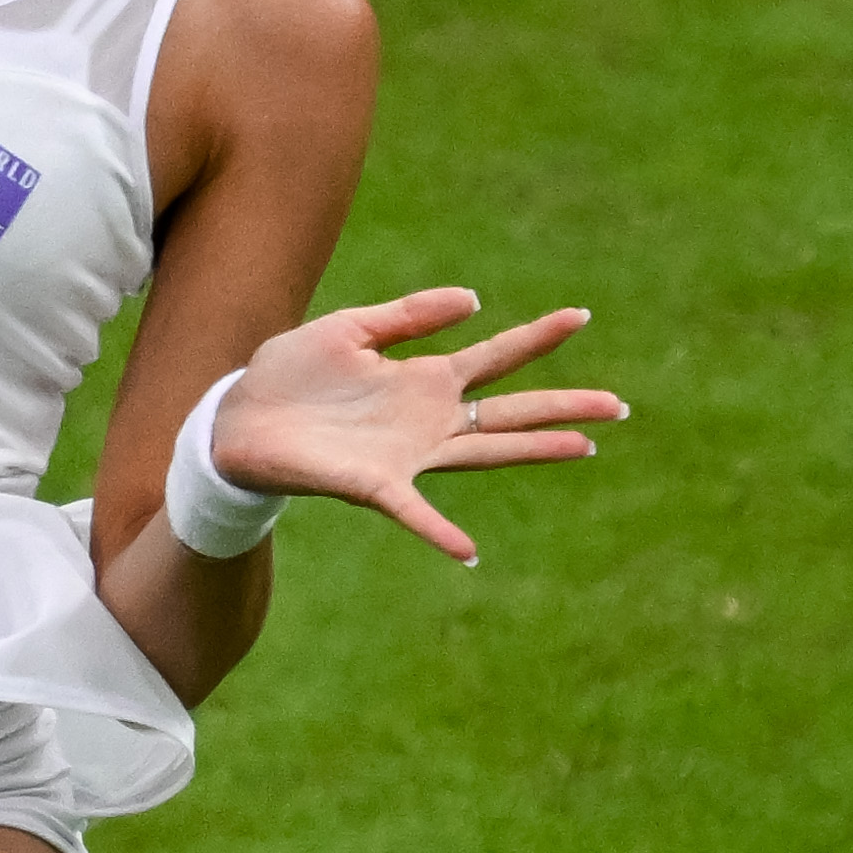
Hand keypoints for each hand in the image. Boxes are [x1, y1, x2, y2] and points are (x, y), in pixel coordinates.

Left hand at [206, 288, 625, 565]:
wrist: (234, 421)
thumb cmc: (287, 377)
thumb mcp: (349, 330)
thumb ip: (409, 317)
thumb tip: (474, 300)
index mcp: (422, 381)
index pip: (495, 357)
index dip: (536, 338)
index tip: (581, 316)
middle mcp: (427, 421)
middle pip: (509, 411)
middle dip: (563, 407)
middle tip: (618, 404)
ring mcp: (406, 456)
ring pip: (484, 453)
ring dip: (534, 450)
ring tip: (585, 448)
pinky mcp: (372, 485)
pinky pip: (414, 512)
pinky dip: (439, 531)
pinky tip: (469, 552)